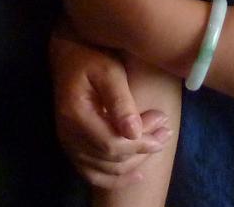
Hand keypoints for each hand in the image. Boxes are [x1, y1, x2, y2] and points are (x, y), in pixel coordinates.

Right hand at [51, 29, 169, 188]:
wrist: (68, 55)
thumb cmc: (91, 56)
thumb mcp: (109, 70)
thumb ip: (120, 101)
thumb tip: (134, 133)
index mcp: (75, 115)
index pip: (112, 144)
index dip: (141, 142)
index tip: (163, 126)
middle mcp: (68, 134)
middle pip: (111, 158)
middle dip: (143, 149)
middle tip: (166, 130)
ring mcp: (68, 143)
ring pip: (106, 169)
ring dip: (135, 162)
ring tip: (157, 142)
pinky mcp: (72, 146)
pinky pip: (93, 173)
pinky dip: (115, 178)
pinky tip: (137, 174)